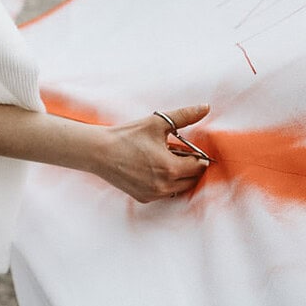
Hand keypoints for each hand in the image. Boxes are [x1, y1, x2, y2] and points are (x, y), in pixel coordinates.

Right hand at [93, 105, 210, 201]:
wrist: (99, 152)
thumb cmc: (127, 136)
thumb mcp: (157, 122)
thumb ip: (184, 116)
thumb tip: (205, 108)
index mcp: (171, 168)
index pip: (199, 166)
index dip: (197, 155)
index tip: (188, 147)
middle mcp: (164, 186)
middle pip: (192, 179)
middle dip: (189, 166)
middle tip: (176, 152)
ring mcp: (153, 194)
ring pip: (179, 188)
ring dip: (178, 176)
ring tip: (163, 159)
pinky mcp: (143, 198)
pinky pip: (164, 193)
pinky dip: (165, 183)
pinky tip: (153, 168)